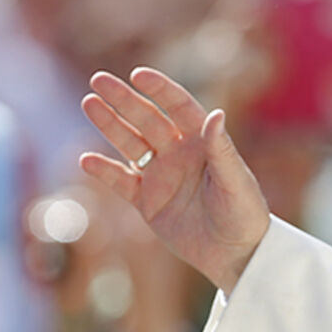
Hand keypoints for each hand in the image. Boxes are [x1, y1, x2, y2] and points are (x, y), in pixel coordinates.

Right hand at [80, 67, 269, 292]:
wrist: (236, 256)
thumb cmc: (245, 215)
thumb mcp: (236, 182)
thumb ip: (221, 150)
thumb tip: (216, 114)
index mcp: (203, 142)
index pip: (178, 107)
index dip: (159, 89)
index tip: (138, 74)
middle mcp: (179, 153)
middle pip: (147, 119)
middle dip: (123, 100)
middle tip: (98, 80)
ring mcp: (162, 177)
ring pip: (130, 144)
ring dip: (110, 124)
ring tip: (89, 103)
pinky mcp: (148, 203)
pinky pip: (122, 182)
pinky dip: (104, 172)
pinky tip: (86, 160)